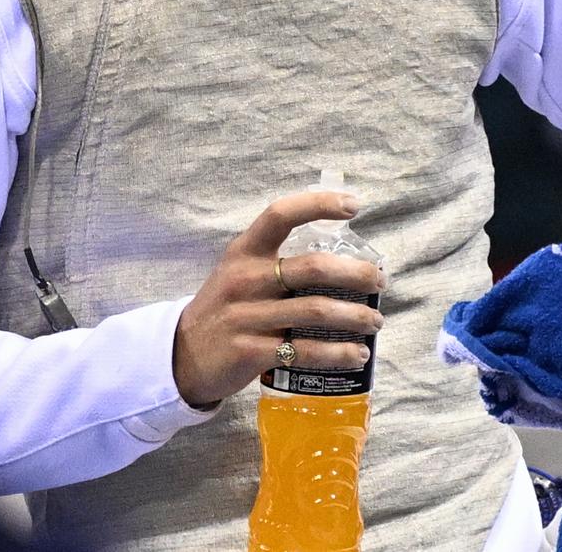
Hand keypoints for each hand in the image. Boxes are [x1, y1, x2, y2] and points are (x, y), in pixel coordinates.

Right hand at [171, 189, 384, 407]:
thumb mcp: (240, 272)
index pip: (280, 214)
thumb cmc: (226, 307)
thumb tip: (340, 258)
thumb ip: (278, 260)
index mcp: (244, 252)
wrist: (181, 356)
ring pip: (315, 311)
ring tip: (375, 322)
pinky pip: (304, 350)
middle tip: (379, 282)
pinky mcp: (250, 352)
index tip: (353, 205)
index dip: (318, 204)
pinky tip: (358, 354)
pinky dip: (338, 352)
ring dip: (355, 316)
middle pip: (312, 268)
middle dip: (356, 274)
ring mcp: (246, 317)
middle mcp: (245, 280)